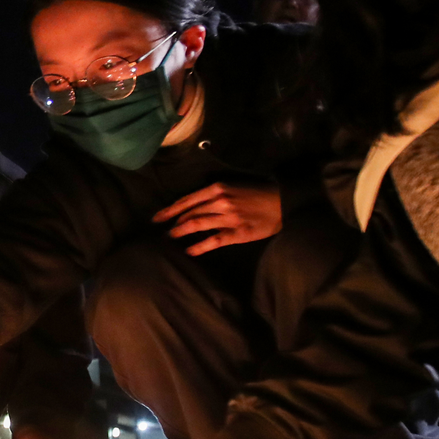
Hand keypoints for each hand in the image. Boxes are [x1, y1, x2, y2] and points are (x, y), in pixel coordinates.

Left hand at [151, 181, 280, 255]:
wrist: (282, 203)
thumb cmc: (256, 194)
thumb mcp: (232, 187)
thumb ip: (213, 195)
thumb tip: (192, 205)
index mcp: (217, 188)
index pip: (187, 200)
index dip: (169, 210)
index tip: (156, 217)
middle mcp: (220, 201)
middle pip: (189, 213)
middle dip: (173, 222)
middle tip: (162, 231)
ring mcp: (228, 218)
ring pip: (197, 225)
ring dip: (181, 232)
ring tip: (171, 238)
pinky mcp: (237, 232)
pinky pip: (213, 240)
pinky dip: (199, 246)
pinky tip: (189, 251)